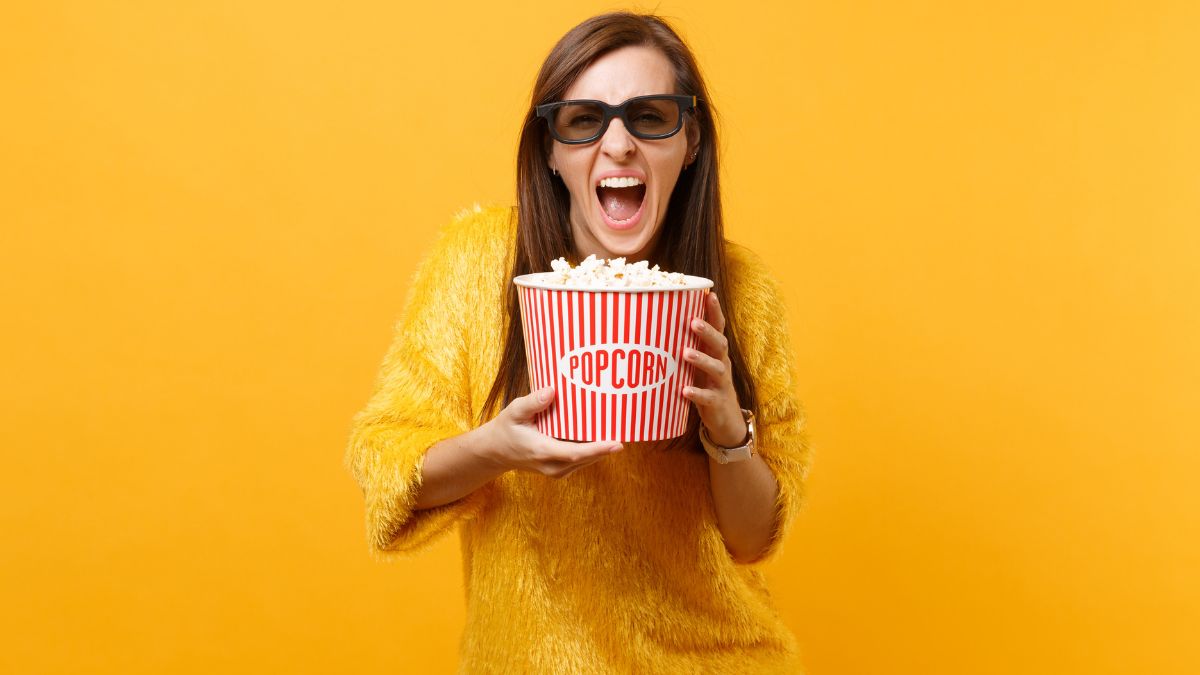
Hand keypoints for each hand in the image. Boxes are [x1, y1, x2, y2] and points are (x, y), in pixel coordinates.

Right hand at [484, 386, 622, 478]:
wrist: (495, 452)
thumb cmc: (505, 429)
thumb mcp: (514, 412)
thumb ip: (532, 403)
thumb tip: (552, 391)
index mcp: (542, 451)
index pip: (575, 453)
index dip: (598, 449)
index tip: (617, 443)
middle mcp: (551, 466)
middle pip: (586, 459)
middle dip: (606, 448)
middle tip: (626, 432)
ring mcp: (555, 471)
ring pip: (585, 462)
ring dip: (601, 451)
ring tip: (618, 433)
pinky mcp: (558, 470)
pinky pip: (580, 462)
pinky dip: (592, 452)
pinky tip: (602, 440)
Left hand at [682, 292, 748, 447]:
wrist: (725, 420)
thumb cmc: (706, 385)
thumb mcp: (699, 365)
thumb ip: (687, 348)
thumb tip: (659, 327)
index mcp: (716, 353)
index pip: (719, 328)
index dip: (715, 312)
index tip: (710, 295)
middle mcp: (722, 364)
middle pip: (720, 344)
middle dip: (707, 332)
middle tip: (692, 322)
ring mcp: (721, 384)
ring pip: (716, 369)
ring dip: (701, 360)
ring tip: (685, 353)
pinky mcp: (717, 402)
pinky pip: (708, 397)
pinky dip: (697, 394)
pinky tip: (684, 390)